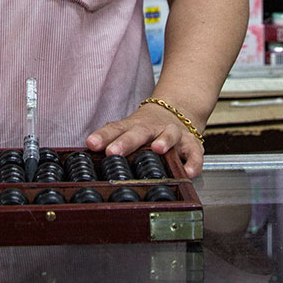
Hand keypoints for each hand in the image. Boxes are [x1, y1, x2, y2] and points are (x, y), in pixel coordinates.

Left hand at [86, 100, 205, 176]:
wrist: (178, 110)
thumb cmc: (147, 127)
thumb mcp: (129, 129)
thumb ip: (112, 140)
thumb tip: (88, 153)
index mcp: (134, 126)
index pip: (115, 129)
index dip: (103, 136)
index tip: (91, 143)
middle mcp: (153, 128)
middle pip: (139, 132)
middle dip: (126, 142)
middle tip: (113, 151)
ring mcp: (173, 133)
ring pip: (169, 134)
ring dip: (164, 141)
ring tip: (157, 149)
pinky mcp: (192, 144)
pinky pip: (194, 153)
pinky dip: (193, 162)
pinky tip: (189, 172)